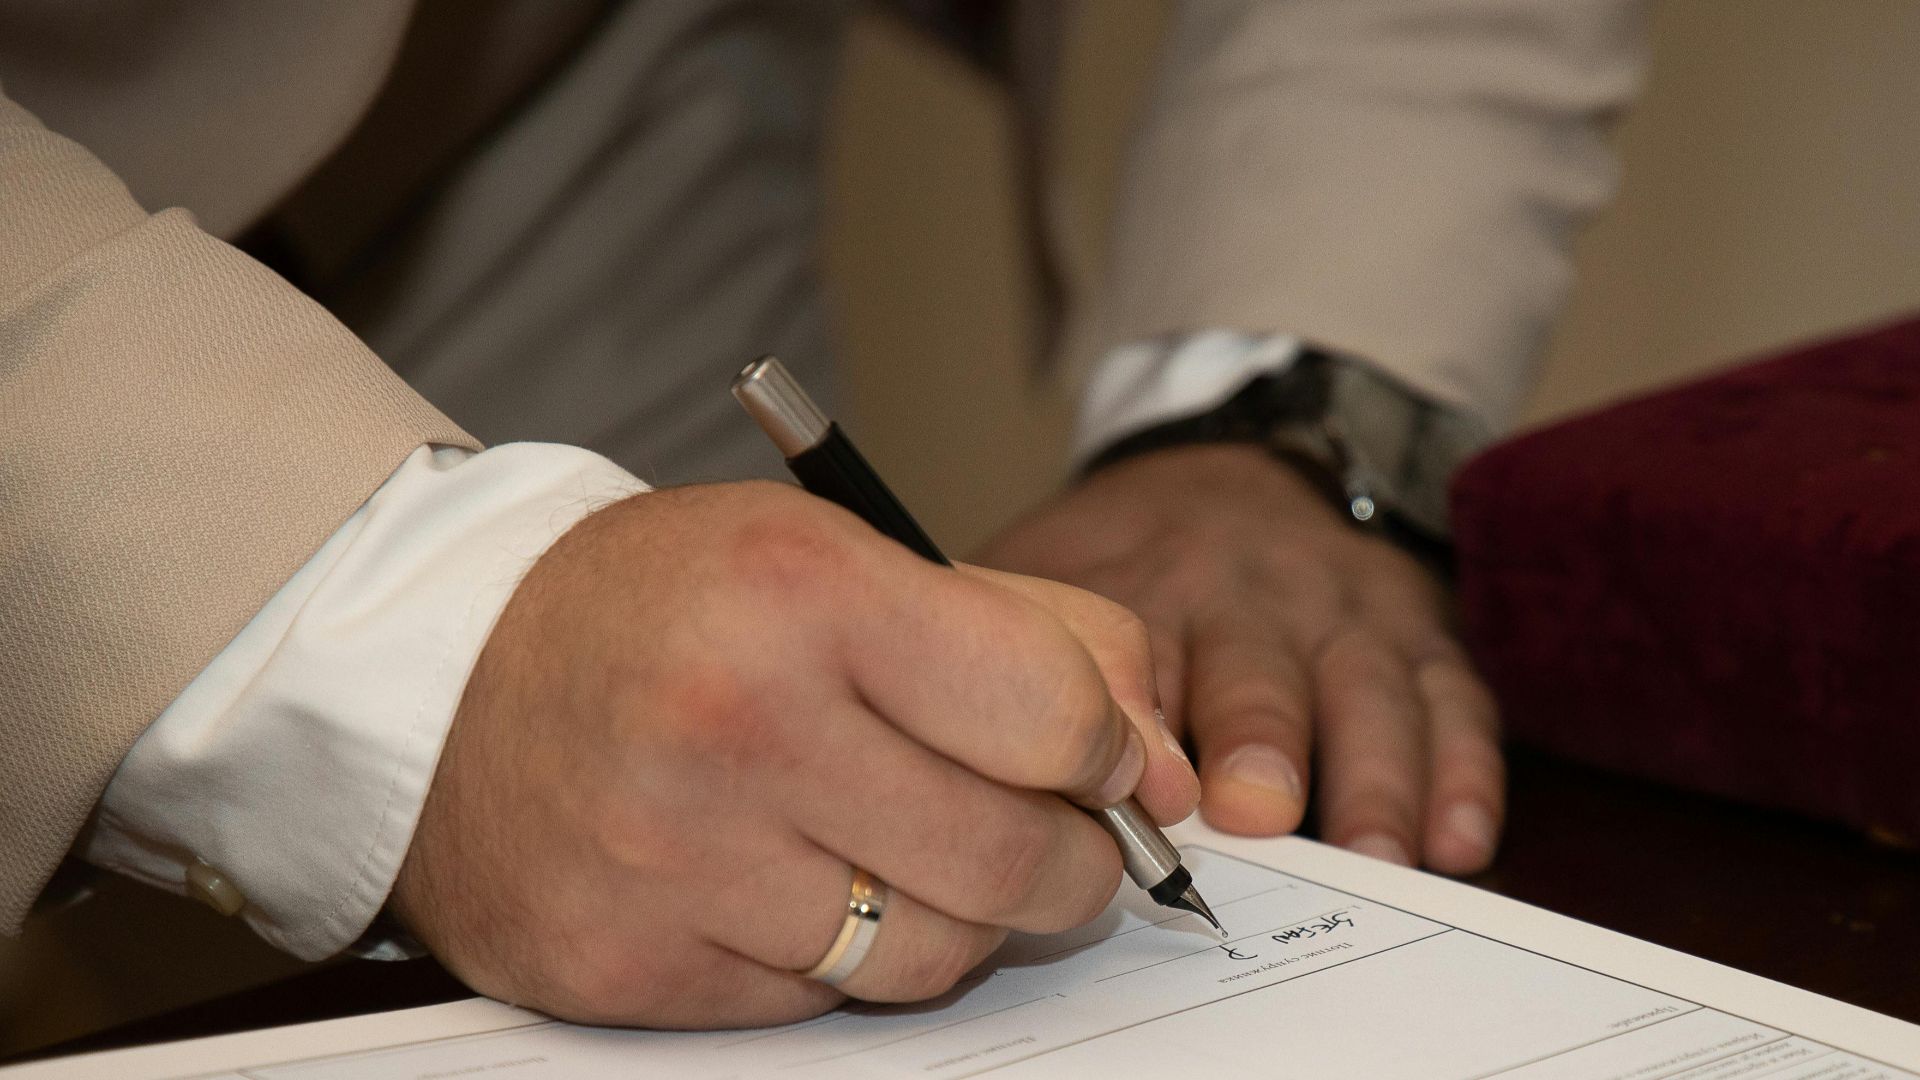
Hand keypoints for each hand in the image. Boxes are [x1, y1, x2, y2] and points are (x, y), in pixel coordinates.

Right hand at [391, 481, 1196, 1027]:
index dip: (1109, 752)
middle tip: (1053, 840)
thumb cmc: (668, 605)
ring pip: (926, 957)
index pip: (1051, 714)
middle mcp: (735, 725)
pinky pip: (815, 1007)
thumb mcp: (847, 554)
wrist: (439, 678)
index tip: (1101, 763)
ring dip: (961, 921)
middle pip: (1010, 858)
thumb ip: (1036, 637)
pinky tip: (802, 890)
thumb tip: (1165, 771)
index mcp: (804, 591)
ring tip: (922, 859)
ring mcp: (672, 862)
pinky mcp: (626, 969)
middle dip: (1067, 863)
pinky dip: (840, 959)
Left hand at [978, 444, 1501, 874]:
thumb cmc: (1126, 557)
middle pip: (1259, 668)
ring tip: (1377, 852)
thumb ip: (1005, 649)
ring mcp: (1342, 612)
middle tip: (1256, 812)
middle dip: (1261, 738)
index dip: (1142, 721)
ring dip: (1375, 774)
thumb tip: (935, 755)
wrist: (1236, 464)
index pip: (1142, 652)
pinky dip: (1463, 768)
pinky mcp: (1416, 633)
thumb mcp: (1045, 571)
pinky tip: (1459, 836)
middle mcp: (1250, 596)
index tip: (1142, 784)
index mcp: (1147, 584)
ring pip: (1368, 689)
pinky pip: (1452, 697)